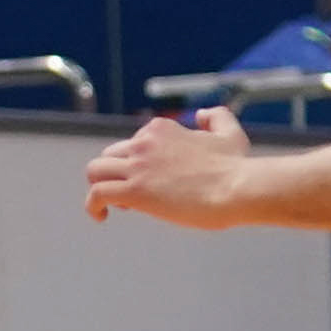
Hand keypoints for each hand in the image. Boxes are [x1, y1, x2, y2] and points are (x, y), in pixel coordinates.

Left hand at [83, 106, 251, 227]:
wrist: (237, 188)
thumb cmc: (236, 167)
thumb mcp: (229, 133)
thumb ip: (216, 117)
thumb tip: (201, 114)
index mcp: (161, 130)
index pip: (133, 143)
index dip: (137, 163)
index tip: (151, 180)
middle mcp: (144, 143)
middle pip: (110, 156)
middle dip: (117, 174)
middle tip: (133, 194)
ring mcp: (138, 166)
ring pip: (95, 171)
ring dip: (99, 186)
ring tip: (117, 204)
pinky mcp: (135, 191)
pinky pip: (97, 194)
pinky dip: (92, 206)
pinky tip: (101, 216)